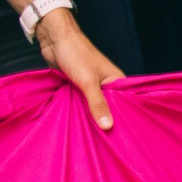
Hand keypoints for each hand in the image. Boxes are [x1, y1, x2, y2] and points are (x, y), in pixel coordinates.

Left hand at [37, 11, 121, 130]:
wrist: (55, 39)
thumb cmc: (76, 54)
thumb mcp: (88, 82)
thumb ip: (97, 104)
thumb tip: (108, 126)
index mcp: (117, 80)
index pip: (126, 103)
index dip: (124, 118)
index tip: (123, 137)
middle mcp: (107, 83)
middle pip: (110, 106)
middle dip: (107, 119)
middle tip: (109, 142)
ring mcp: (92, 85)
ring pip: (94, 105)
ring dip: (92, 115)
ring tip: (95, 137)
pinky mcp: (79, 86)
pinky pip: (82, 102)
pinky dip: (81, 109)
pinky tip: (81, 122)